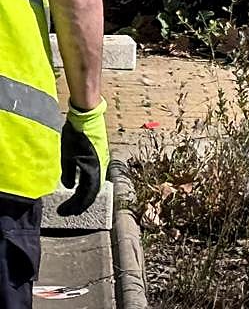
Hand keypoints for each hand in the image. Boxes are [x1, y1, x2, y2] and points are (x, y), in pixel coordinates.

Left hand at [59, 99, 108, 215]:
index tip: (64, 212)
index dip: (76, 205)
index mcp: (94, 169)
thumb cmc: (75, 136)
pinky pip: (95, 177)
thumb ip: (69, 173)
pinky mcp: (99, 159)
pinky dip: (87, 186)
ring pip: (94, 185)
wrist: (86, 118)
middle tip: (68, 211)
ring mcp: (101, 163)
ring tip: (73, 202)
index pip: (87, 194)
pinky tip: (79, 187)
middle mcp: (100, 168)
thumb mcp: (67, 155)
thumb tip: (70, 187)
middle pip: (92, 192)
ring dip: (84, 196)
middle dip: (80, 203)